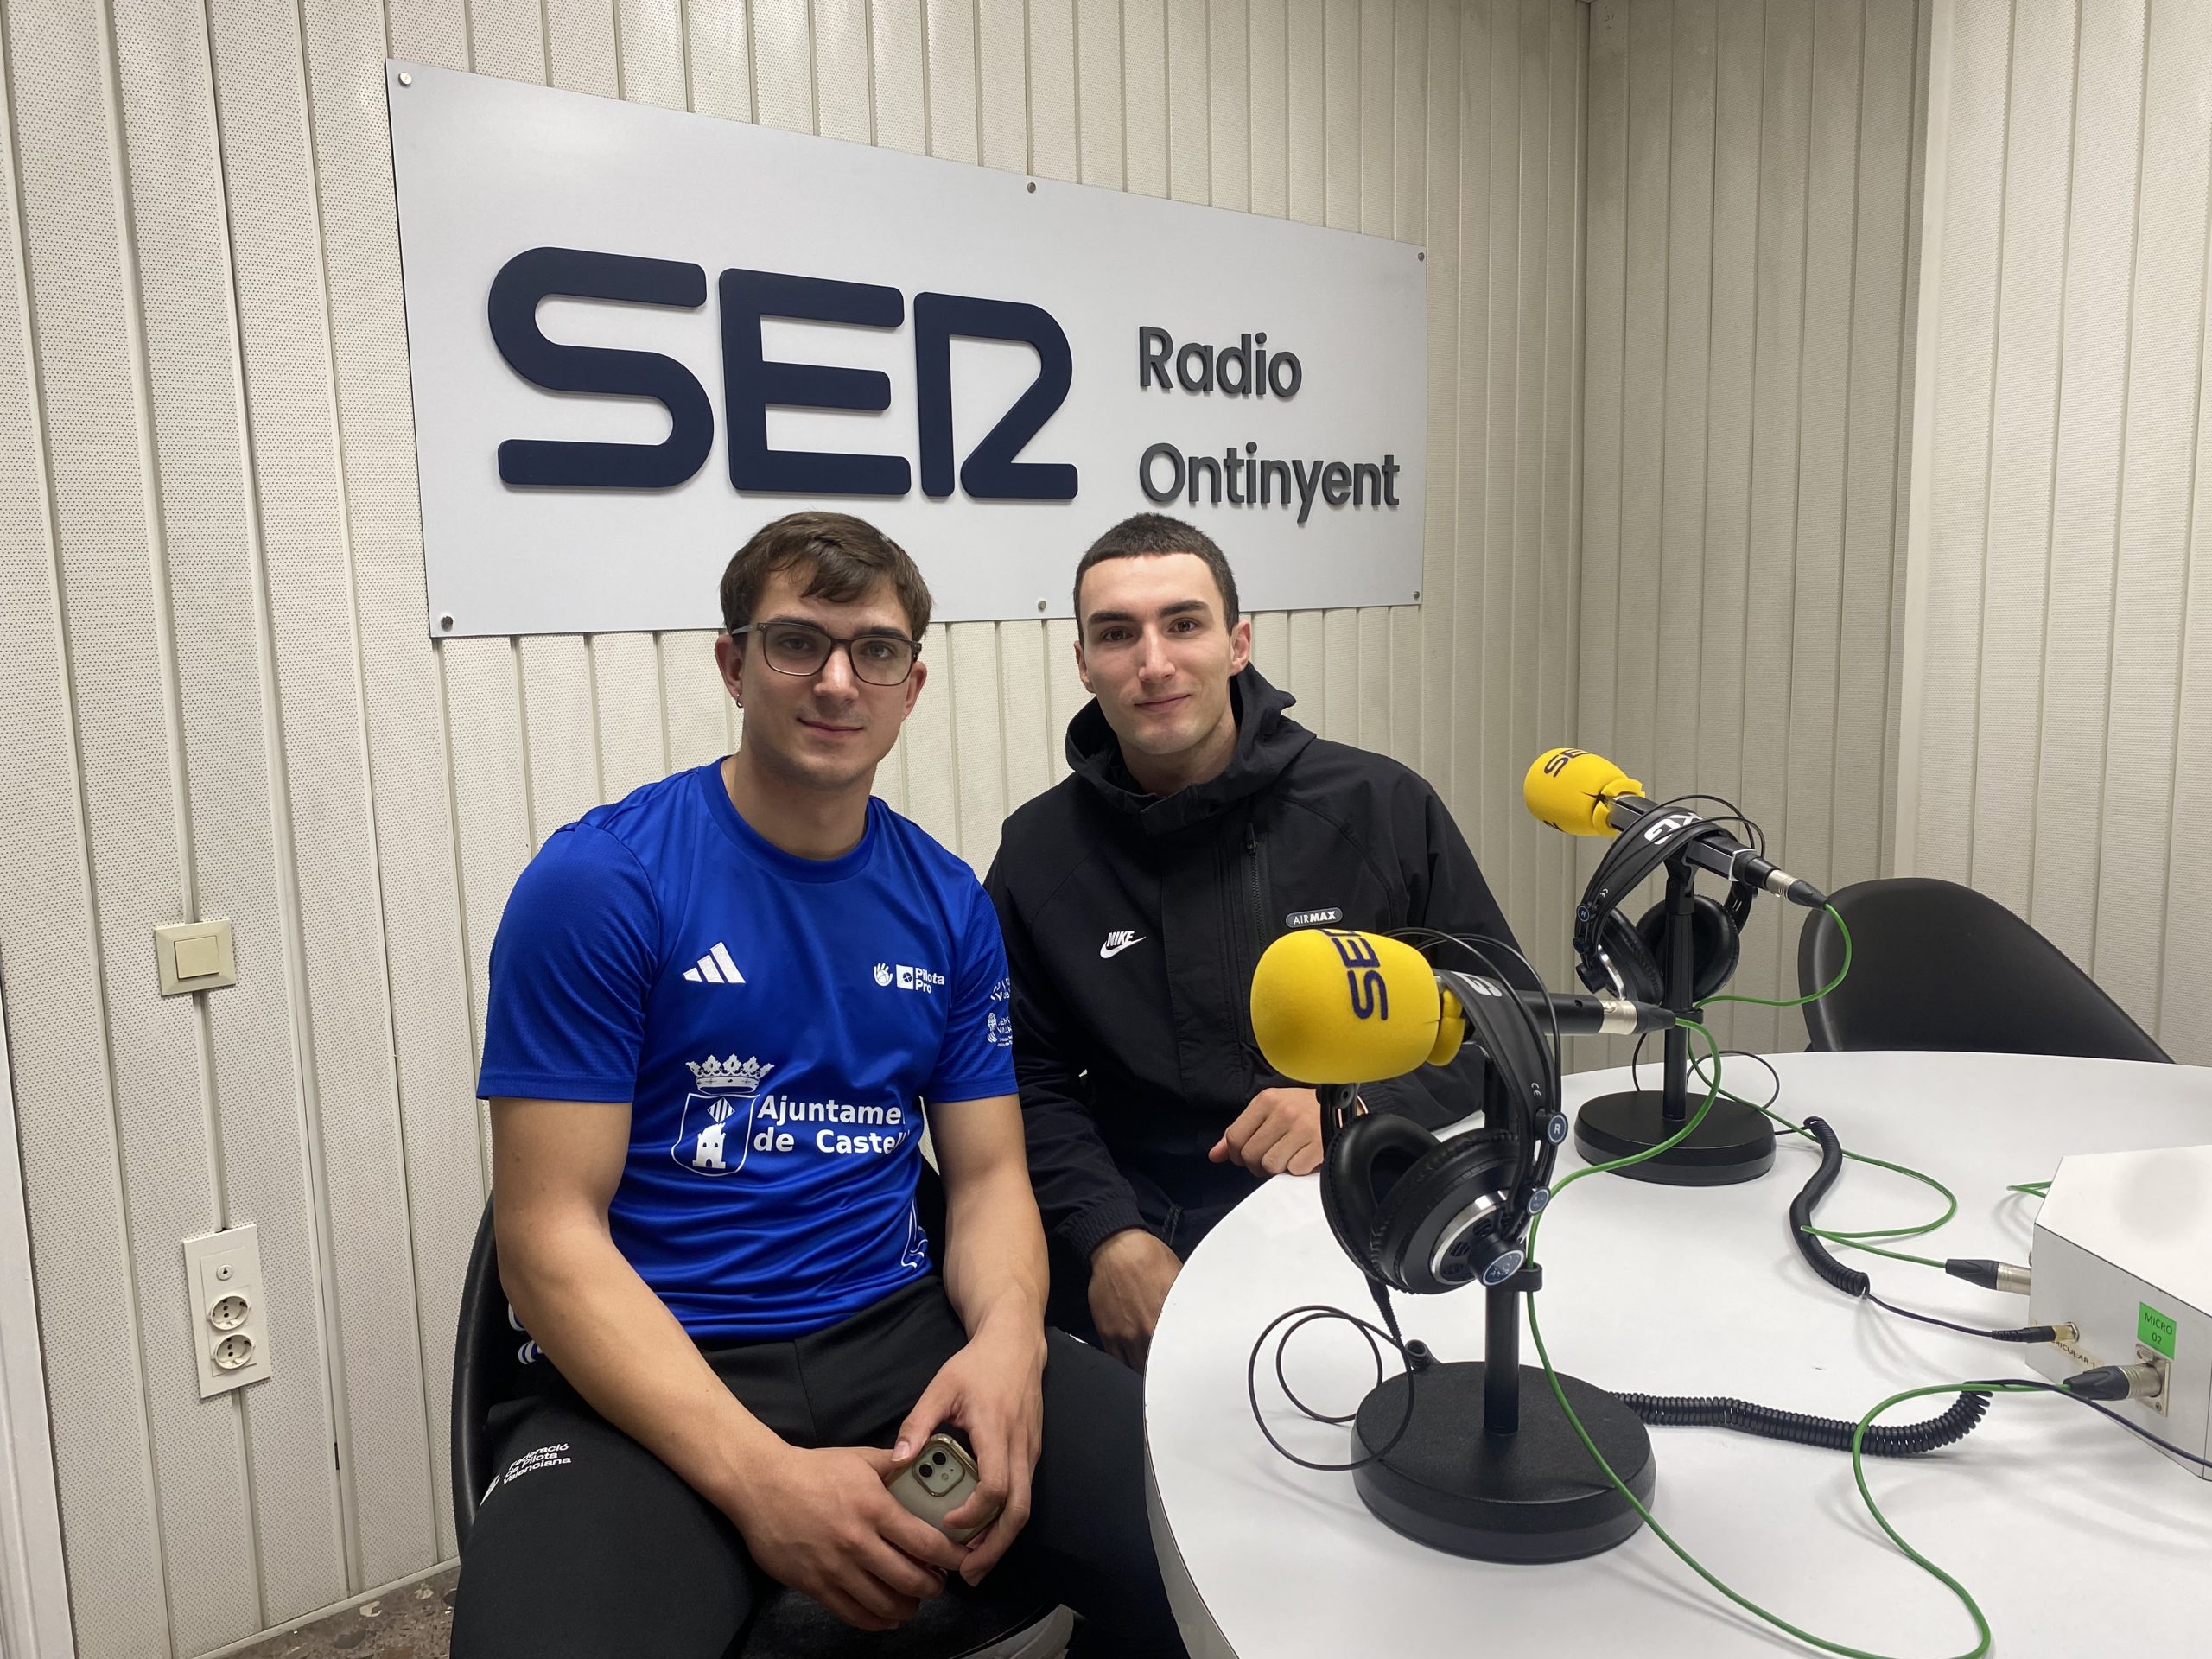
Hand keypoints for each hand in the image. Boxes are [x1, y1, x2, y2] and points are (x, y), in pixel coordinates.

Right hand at [726, 1443, 965, 1630]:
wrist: (761, 1485)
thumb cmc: (812, 1469)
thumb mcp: (859, 1458)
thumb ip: (894, 1465)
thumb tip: (923, 1462)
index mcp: (874, 1508)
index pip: (926, 1543)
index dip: (951, 1557)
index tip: (961, 1560)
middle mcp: (858, 1542)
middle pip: (910, 1580)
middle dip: (933, 1587)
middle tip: (939, 1583)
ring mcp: (835, 1568)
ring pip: (884, 1603)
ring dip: (908, 1607)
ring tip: (915, 1600)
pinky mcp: (815, 1585)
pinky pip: (853, 1614)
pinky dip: (876, 1621)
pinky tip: (887, 1617)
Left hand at [891, 1318, 1046, 1583]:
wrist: (1016, 1344)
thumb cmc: (976, 1365)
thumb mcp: (940, 1388)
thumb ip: (918, 1424)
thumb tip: (897, 1462)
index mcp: (996, 1431)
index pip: (994, 1488)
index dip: (972, 1515)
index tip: (946, 1525)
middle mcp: (1020, 1448)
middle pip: (1018, 1512)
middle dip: (994, 1548)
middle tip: (967, 1573)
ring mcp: (1030, 1452)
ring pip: (1024, 1509)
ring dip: (1001, 1540)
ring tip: (973, 1564)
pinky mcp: (1031, 1454)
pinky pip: (1023, 1496)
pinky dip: (1005, 1521)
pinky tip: (983, 1532)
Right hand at [1087, 1227, 1180, 1372]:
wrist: (1117, 1248)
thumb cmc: (1150, 1258)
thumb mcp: (1179, 1278)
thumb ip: (1187, 1305)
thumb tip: (1201, 1320)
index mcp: (1168, 1320)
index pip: (1180, 1356)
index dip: (1185, 1367)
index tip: (1190, 1371)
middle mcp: (1147, 1331)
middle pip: (1158, 1368)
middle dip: (1166, 1372)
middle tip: (1173, 1376)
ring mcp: (1125, 1336)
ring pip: (1138, 1370)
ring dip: (1146, 1373)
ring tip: (1155, 1375)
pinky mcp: (1108, 1335)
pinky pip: (1118, 1362)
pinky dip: (1126, 1368)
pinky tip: (1134, 1367)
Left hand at [1209, 1087, 1323, 1175]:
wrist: (1343, 1108)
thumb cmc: (1302, 1110)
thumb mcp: (1269, 1111)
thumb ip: (1240, 1131)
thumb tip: (1214, 1155)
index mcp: (1267, 1100)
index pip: (1234, 1138)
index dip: (1236, 1155)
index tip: (1246, 1156)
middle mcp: (1283, 1111)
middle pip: (1250, 1156)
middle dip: (1256, 1164)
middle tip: (1269, 1158)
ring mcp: (1303, 1128)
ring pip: (1270, 1166)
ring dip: (1277, 1168)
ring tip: (1287, 1156)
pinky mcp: (1319, 1145)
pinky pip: (1294, 1171)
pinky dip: (1297, 1170)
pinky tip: (1303, 1157)